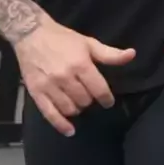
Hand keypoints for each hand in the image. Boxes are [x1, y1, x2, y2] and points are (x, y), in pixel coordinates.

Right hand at [15, 17, 135, 136]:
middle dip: (90, 100)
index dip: (106, 98)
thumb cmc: (63, 38)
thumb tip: (132, 55)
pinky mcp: (36, 93)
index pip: (99, 90)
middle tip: (88, 95)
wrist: (31, 34)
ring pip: (70, 109)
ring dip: (77, 109)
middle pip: (85, 101)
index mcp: (81, 64)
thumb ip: (110, 54)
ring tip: (77, 102)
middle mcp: (66, 77)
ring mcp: (50, 86)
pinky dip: (61, 125)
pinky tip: (70, 130)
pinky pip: (50, 114)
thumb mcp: (88, 43)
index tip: (108, 101)